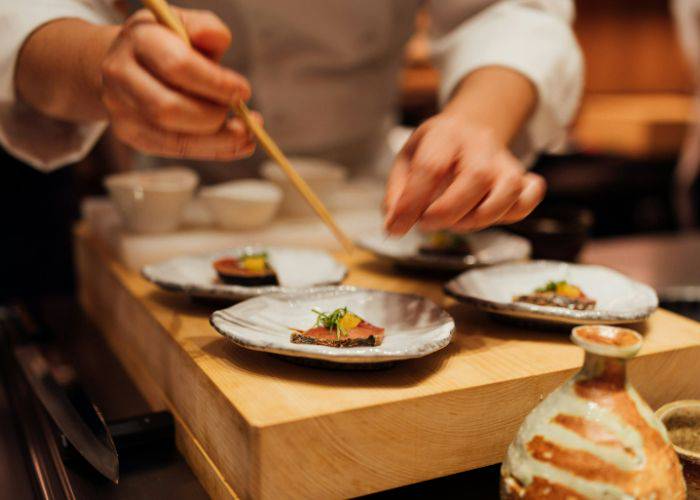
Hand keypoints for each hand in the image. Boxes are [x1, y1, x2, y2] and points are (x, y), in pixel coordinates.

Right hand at [100, 8, 258, 159]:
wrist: (128, 60)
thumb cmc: (168, 42)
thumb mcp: (185, 24)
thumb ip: (206, 28)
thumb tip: (220, 40)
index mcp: (138, 38)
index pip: (177, 66)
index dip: (215, 83)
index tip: (244, 91)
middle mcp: (121, 74)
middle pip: (168, 108)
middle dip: (213, 116)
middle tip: (241, 114)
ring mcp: (121, 108)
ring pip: (172, 138)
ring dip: (218, 141)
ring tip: (247, 135)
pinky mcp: (131, 134)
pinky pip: (175, 150)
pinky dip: (213, 150)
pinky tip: (236, 145)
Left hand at [383, 112, 545, 234]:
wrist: (470, 128)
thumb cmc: (433, 150)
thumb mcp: (406, 161)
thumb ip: (397, 193)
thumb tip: (395, 225)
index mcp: (445, 133)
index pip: (431, 167)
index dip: (412, 203)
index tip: (397, 226)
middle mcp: (480, 143)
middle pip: (476, 176)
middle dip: (448, 211)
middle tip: (426, 223)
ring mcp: (504, 160)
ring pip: (508, 189)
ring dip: (480, 217)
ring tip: (456, 222)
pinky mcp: (520, 177)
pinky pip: (529, 198)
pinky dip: (513, 213)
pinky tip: (488, 214)